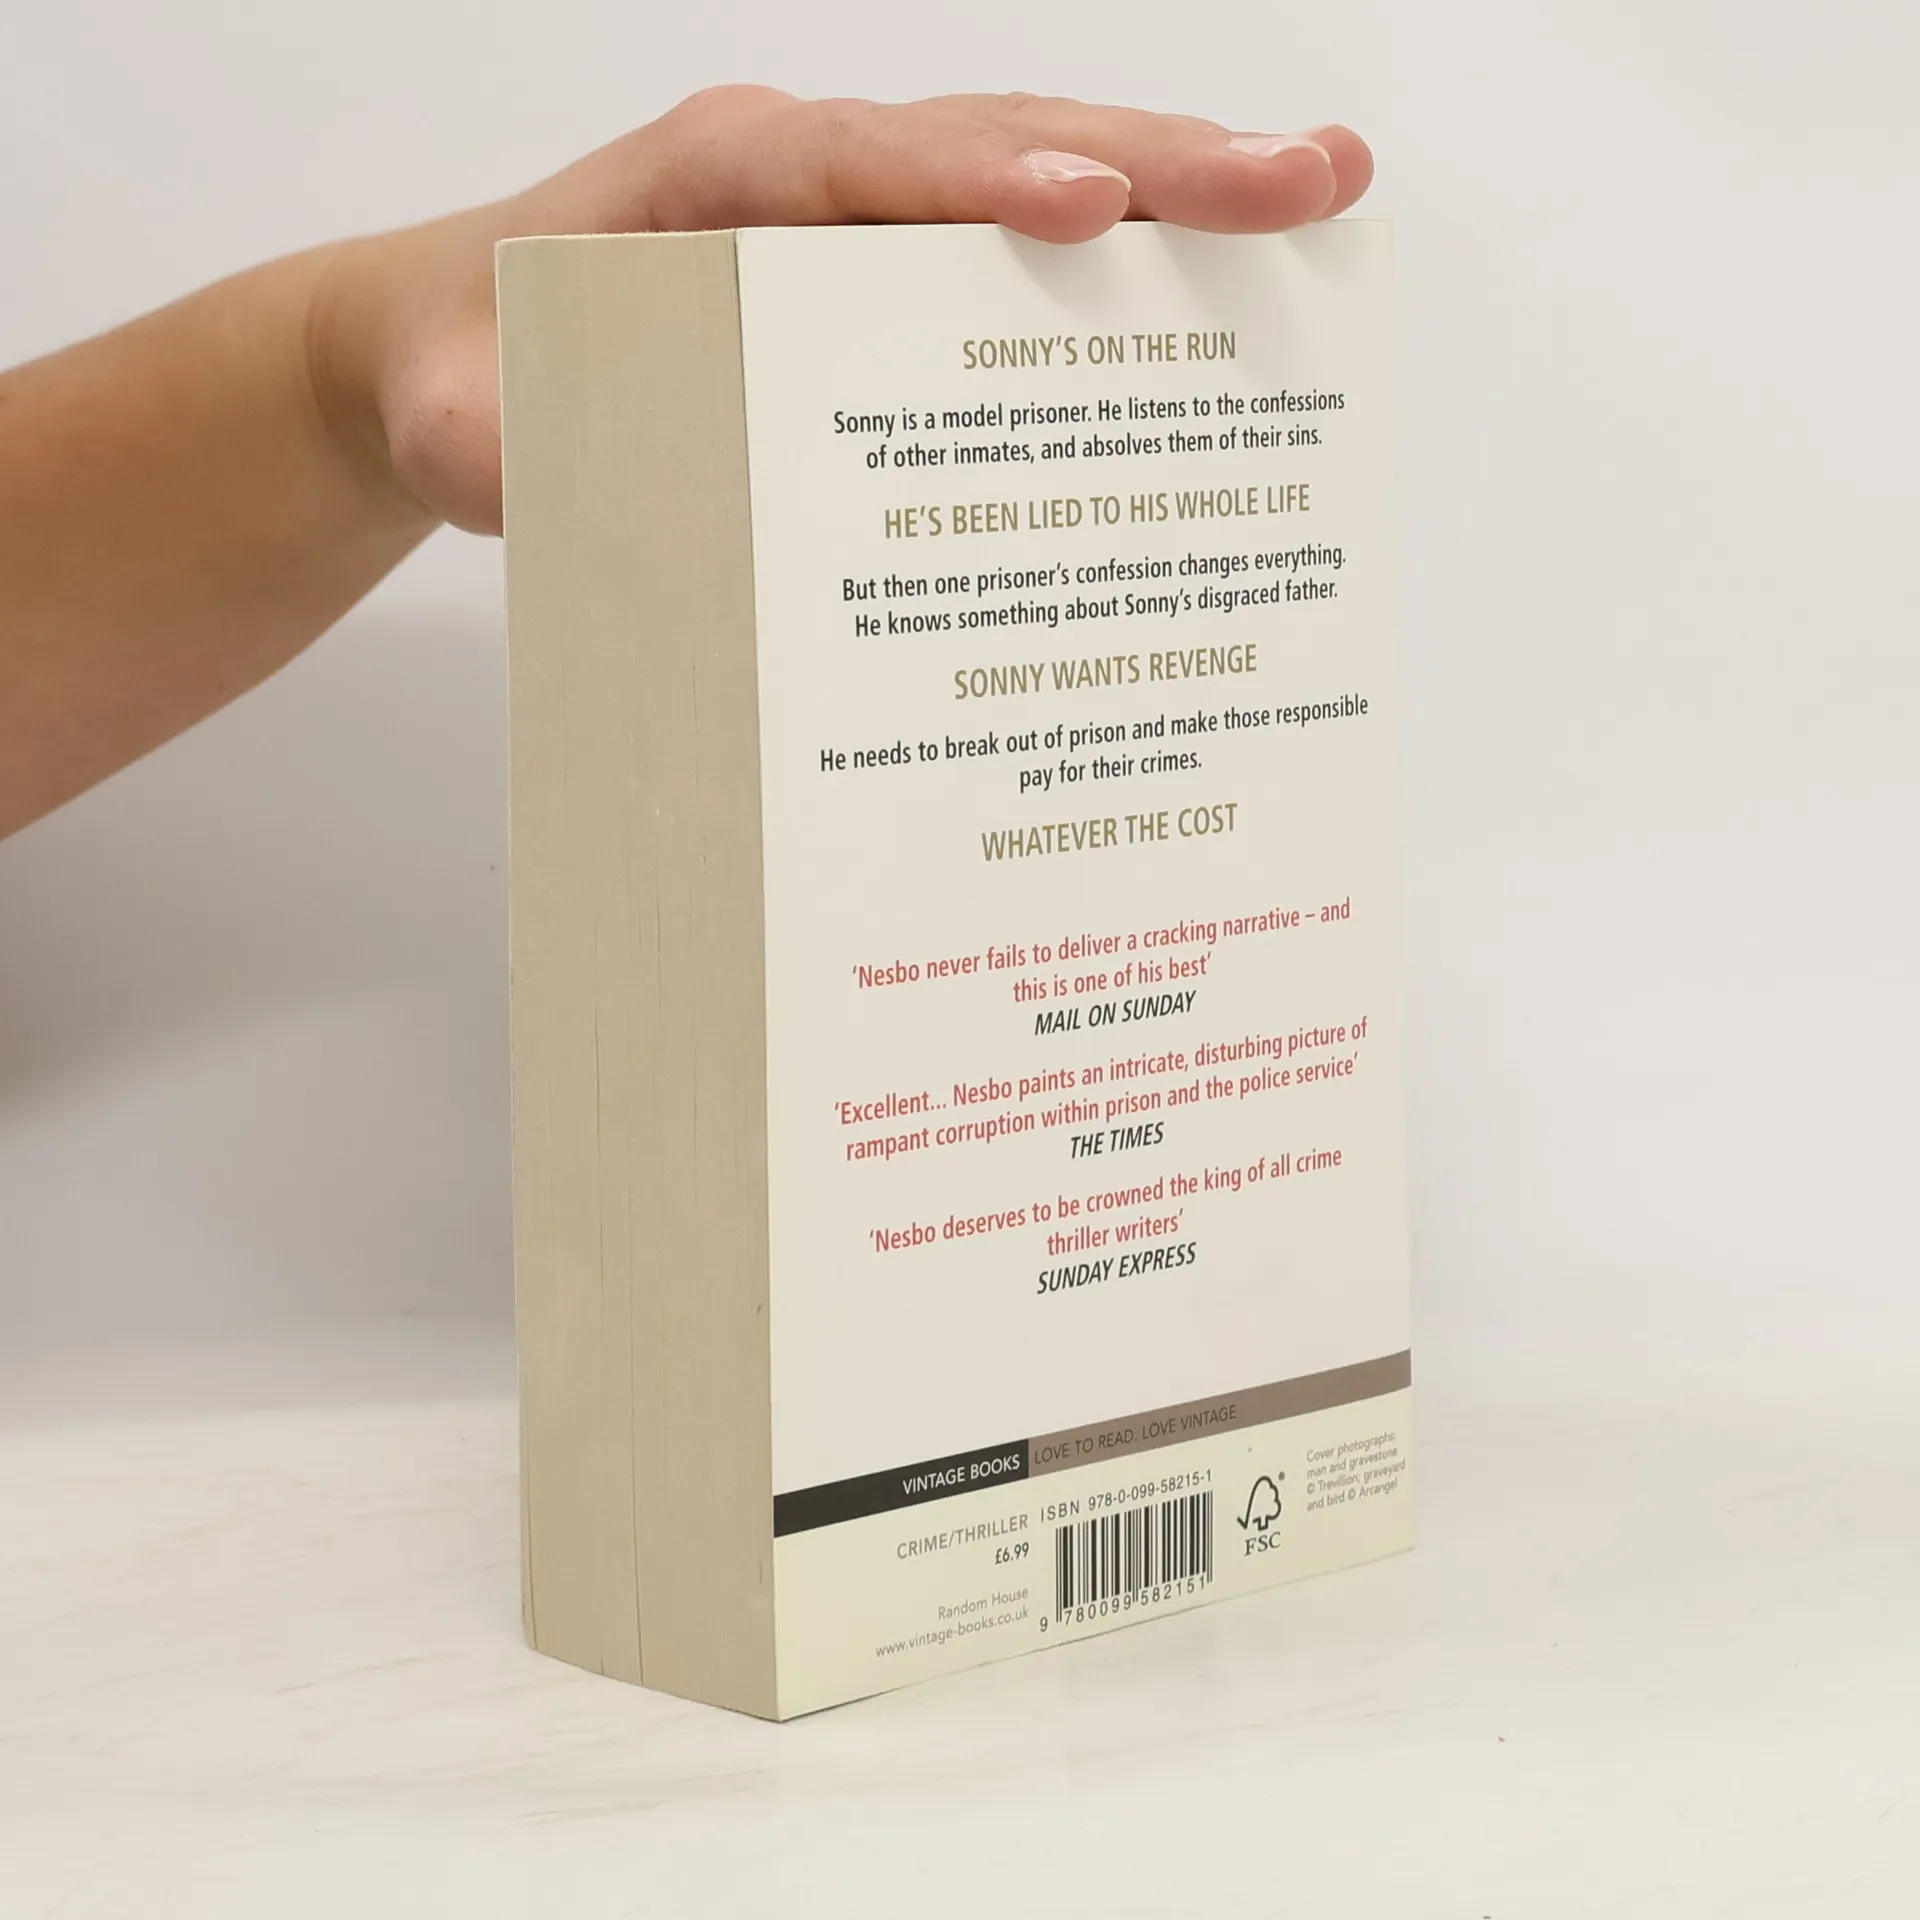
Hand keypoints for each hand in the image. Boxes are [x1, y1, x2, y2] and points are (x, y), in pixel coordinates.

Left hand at [310, 88, 1373, 536]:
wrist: (452, 350)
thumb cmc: (472, 373)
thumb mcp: (463, 426)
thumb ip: (504, 451)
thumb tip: (584, 485)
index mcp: (704, 184)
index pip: (856, 164)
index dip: (973, 178)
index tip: (1084, 207)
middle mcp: (801, 176)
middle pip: (993, 140)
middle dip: (1153, 158)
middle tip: (1304, 175)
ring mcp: (857, 218)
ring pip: (1034, 174)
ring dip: (1178, 185)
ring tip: (1321, 192)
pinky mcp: (886, 276)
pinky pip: (1016, 257)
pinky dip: (1127, 262)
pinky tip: (1226, 284)